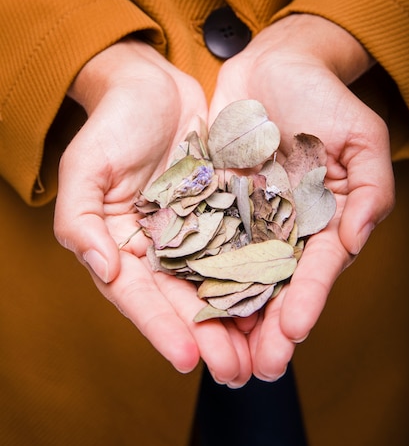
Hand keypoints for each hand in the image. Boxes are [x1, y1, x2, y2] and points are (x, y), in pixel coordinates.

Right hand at [54, 39, 251, 384]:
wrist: (153, 84)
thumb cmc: (113, 123)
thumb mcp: (86, 167)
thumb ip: (81, 220)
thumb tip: (103, 268)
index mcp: (122, 244)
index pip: (139, 295)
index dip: (161, 327)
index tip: (188, 358)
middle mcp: (161, 245)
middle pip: (183, 299)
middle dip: (209, 336)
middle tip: (237, 370)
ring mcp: (196, 228)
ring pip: (218, 280)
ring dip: (239, 316)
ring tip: (264, 349)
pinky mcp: (226, 207)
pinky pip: (243, 243)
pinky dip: (259, 271)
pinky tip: (280, 294)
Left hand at [209, 14, 394, 380]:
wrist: (274, 65)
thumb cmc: (324, 98)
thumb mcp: (361, 137)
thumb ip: (369, 189)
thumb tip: (356, 239)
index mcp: (324, 218)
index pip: (317, 267)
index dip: (308, 298)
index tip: (292, 330)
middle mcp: (285, 225)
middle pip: (276, 283)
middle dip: (267, 325)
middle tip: (256, 366)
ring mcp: (247, 214)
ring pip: (237, 271)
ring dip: (230, 312)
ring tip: (218, 353)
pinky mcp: (214, 198)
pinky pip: (203, 235)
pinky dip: (195, 267)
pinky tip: (183, 298)